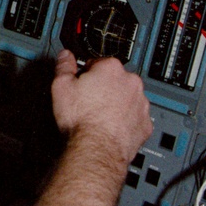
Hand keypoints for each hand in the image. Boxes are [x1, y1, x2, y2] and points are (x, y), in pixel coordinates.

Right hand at [50, 50, 152, 168]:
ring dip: (117, 104)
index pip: (98, 63)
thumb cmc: (81, 120)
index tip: (81, 85)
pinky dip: (126, 121)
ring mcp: (140, 104)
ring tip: (100, 118)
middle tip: (89, 103)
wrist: (96, 149)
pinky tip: (112, 128)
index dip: (87, 75)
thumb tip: (65, 56)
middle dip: (104, 89)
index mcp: (111, 69)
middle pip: (115, 80)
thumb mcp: (60, 87)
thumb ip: (63, 67)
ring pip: (128, 98)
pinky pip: (136, 118)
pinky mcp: (145, 124)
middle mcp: (130, 83)